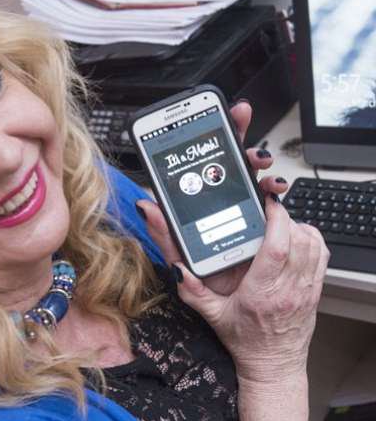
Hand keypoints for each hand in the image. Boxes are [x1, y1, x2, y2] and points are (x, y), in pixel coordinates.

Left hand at [137, 101, 288, 297]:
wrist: (233, 306)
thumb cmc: (203, 277)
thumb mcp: (177, 256)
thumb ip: (162, 233)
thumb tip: (143, 206)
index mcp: (199, 204)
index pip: (201, 166)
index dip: (205, 139)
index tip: (208, 114)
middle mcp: (223, 201)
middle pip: (230, 161)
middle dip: (236, 135)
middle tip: (238, 120)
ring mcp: (245, 209)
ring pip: (253, 175)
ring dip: (259, 162)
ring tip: (260, 160)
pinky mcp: (265, 222)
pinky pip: (273, 199)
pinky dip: (276, 189)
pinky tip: (275, 188)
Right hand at [174, 197, 327, 381]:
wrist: (273, 364)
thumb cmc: (244, 340)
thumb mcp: (211, 314)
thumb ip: (191, 290)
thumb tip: (177, 268)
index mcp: (261, 293)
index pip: (277, 248)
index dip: (276, 220)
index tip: (267, 205)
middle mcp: (288, 289)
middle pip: (299, 240)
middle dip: (285, 218)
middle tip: (267, 213)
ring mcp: (305, 289)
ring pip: (314, 244)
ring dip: (297, 227)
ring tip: (278, 224)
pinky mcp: (315, 289)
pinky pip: (323, 254)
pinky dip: (311, 238)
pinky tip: (294, 238)